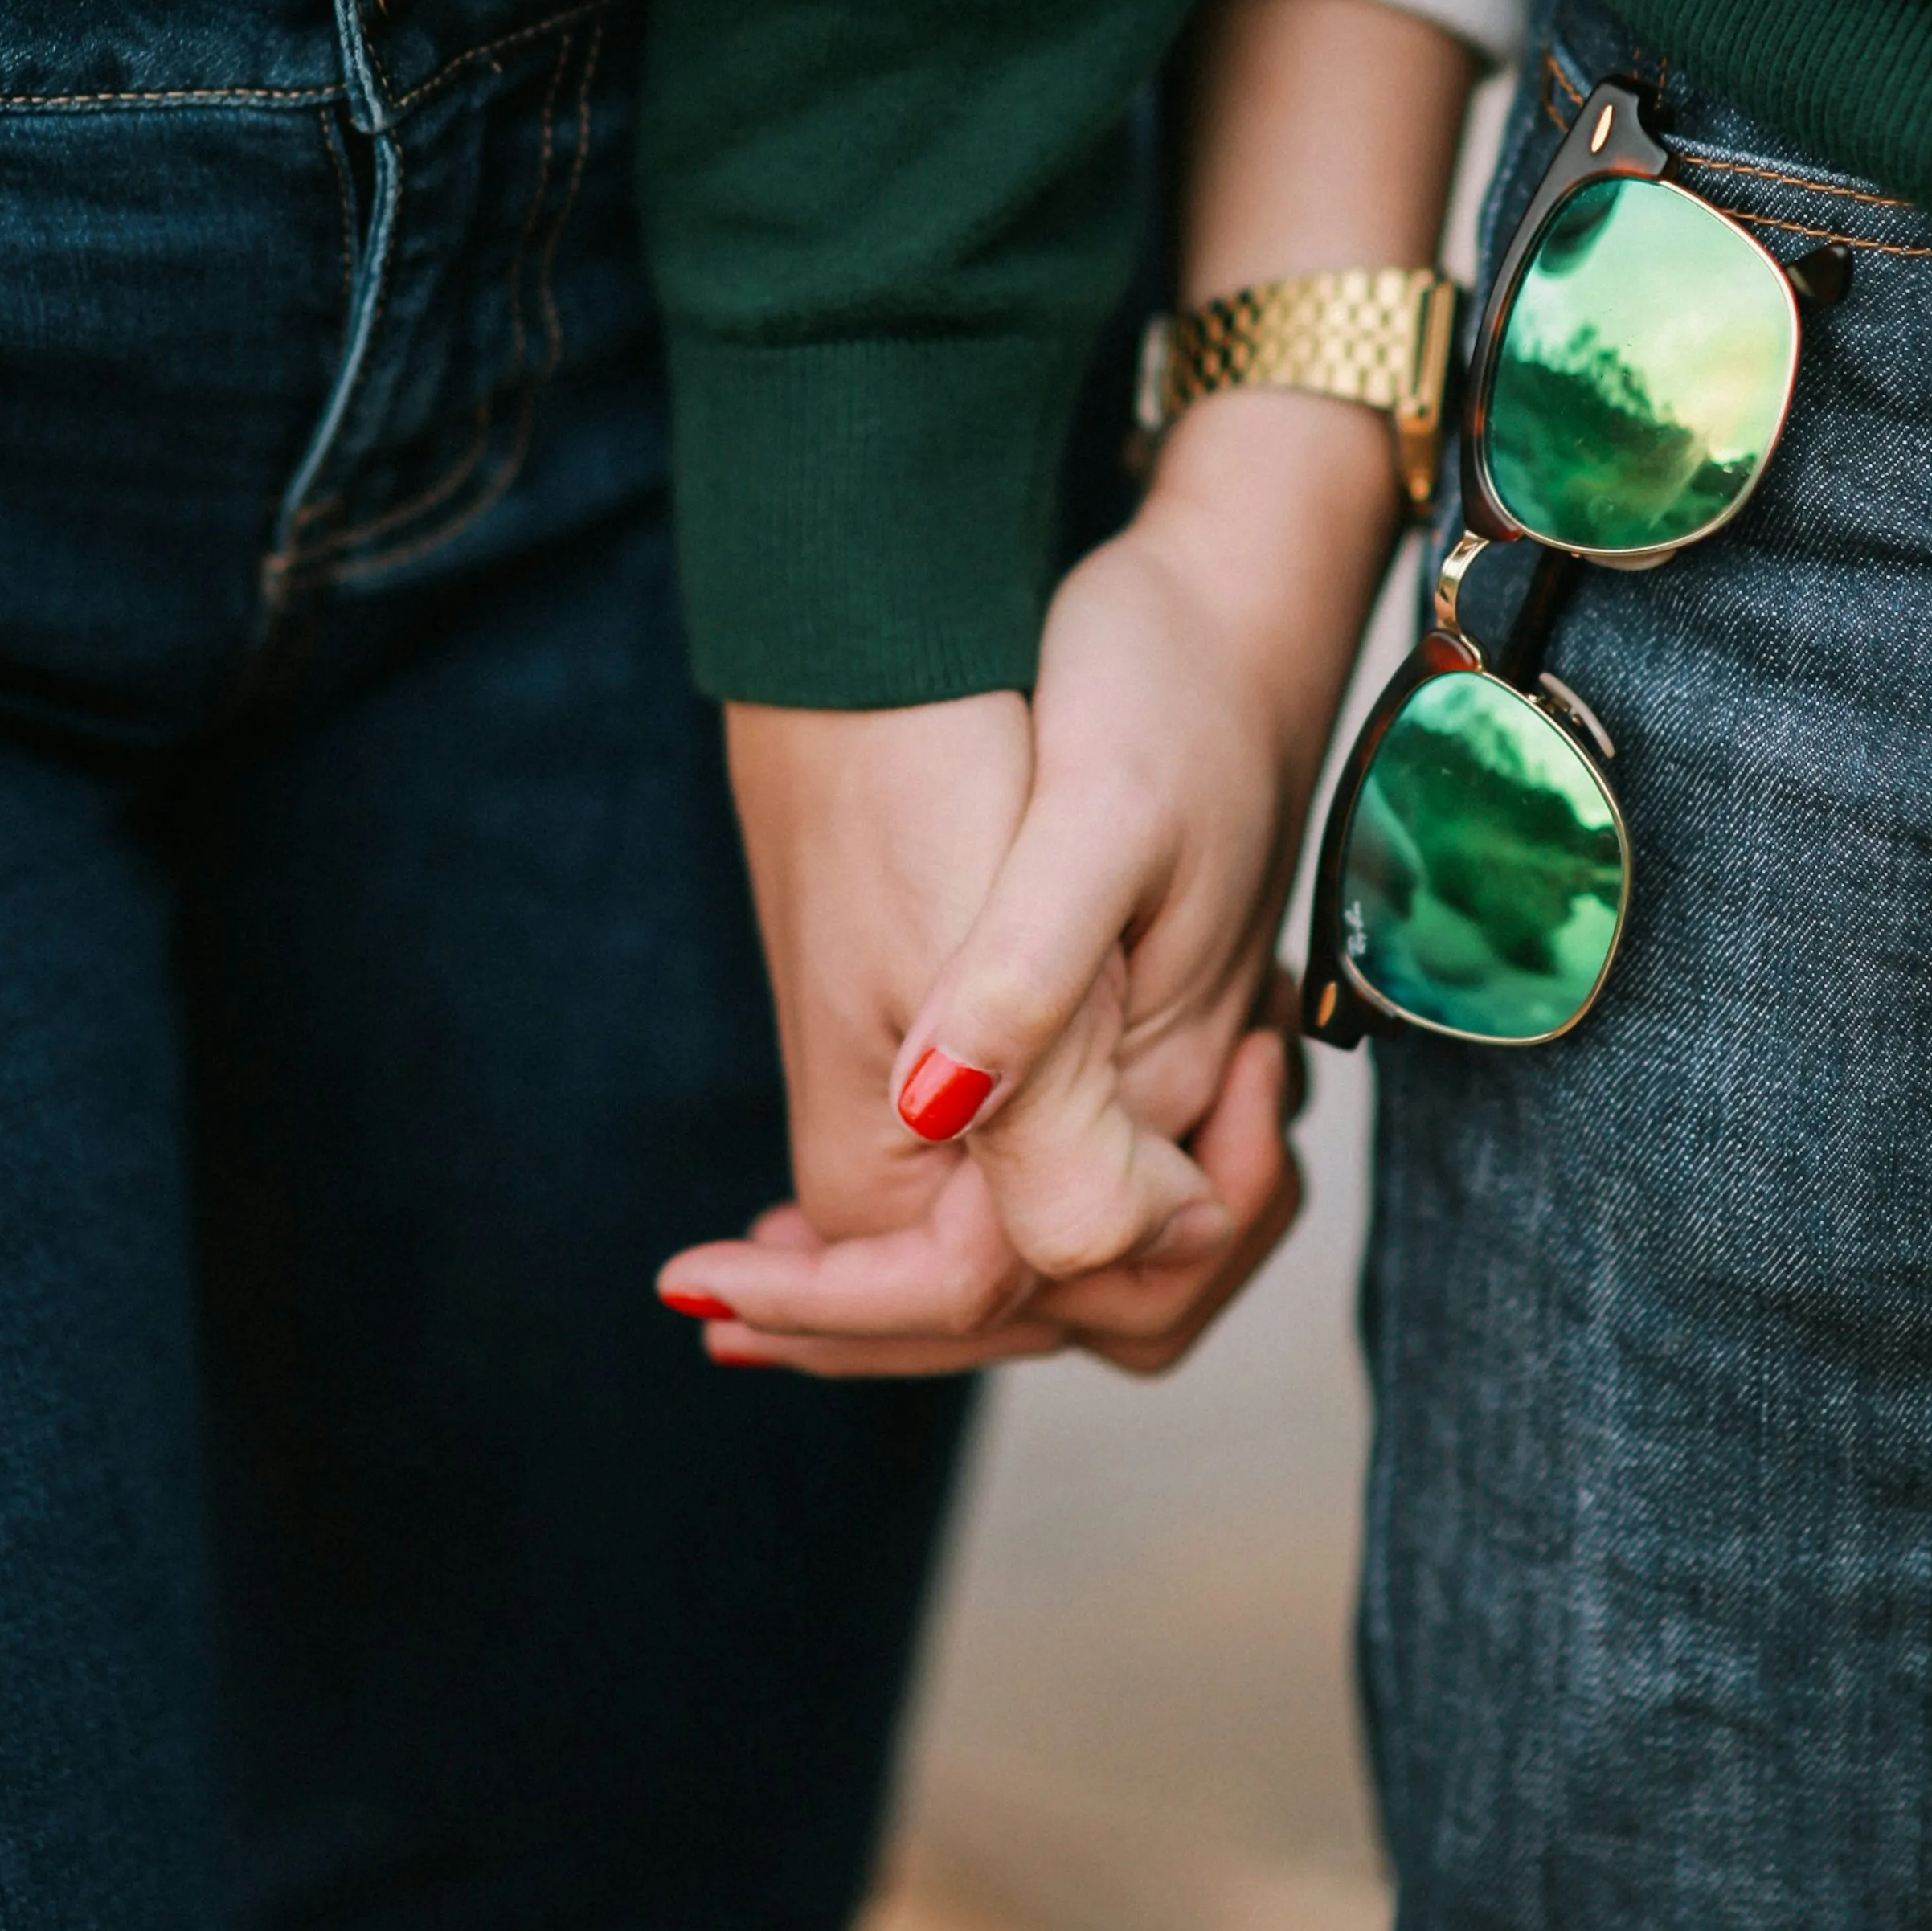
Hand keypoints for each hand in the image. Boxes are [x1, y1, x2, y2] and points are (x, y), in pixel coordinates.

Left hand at [659, 387, 1402, 1365]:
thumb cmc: (1166, 685)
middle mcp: (1171, 1100)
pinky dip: (956, 1218)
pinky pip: (1051, 1176)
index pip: (1008, 1273)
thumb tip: (929, 1115)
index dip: (852, 1308)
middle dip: (880, 1328)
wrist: (1232, 603)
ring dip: (922, 1294)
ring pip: (1054, 1265)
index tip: (699, 1288)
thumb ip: (1033, 980)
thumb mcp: (1103, 814)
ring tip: (770, 1272)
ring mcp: (1161, 1068)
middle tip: (718, 1302)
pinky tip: (855, 1188)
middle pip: (1042, 1306)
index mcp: (1159, 1071)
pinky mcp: (1135, 1026)